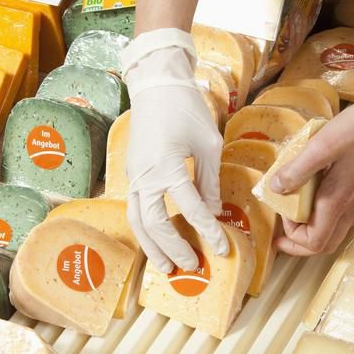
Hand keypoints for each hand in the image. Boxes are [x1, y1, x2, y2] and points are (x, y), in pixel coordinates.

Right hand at [123, 30, 228, 272]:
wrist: (156, 86)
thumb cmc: (186, 109)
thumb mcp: (208, 144)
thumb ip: (210, 181)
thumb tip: (214, 212)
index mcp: (168, 166)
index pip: (190, 208)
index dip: (207, 231)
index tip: (221, 247)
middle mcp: (145, 176)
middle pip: (155, 223)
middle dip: (173, 247)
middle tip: (192, 265)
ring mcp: (134, 176)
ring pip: (137, 221)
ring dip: (151, 246)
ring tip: (166, 267)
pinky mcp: (131, 174)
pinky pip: (135, 209)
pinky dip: (144, 230)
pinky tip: (156, 242)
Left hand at [270, 96, 353, 255]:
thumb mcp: (321, 145)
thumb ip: (297, 169)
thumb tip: (276, 188)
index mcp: (338, 200)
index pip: (314, 242)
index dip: (293, 237)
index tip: (282, 215)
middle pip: (326, 244)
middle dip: (301, 242)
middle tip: (284, 227)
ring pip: (337, 230)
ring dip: (314, 228)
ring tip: (298, 208)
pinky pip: (345, 215)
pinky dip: (327, 214)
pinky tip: (319, 190)